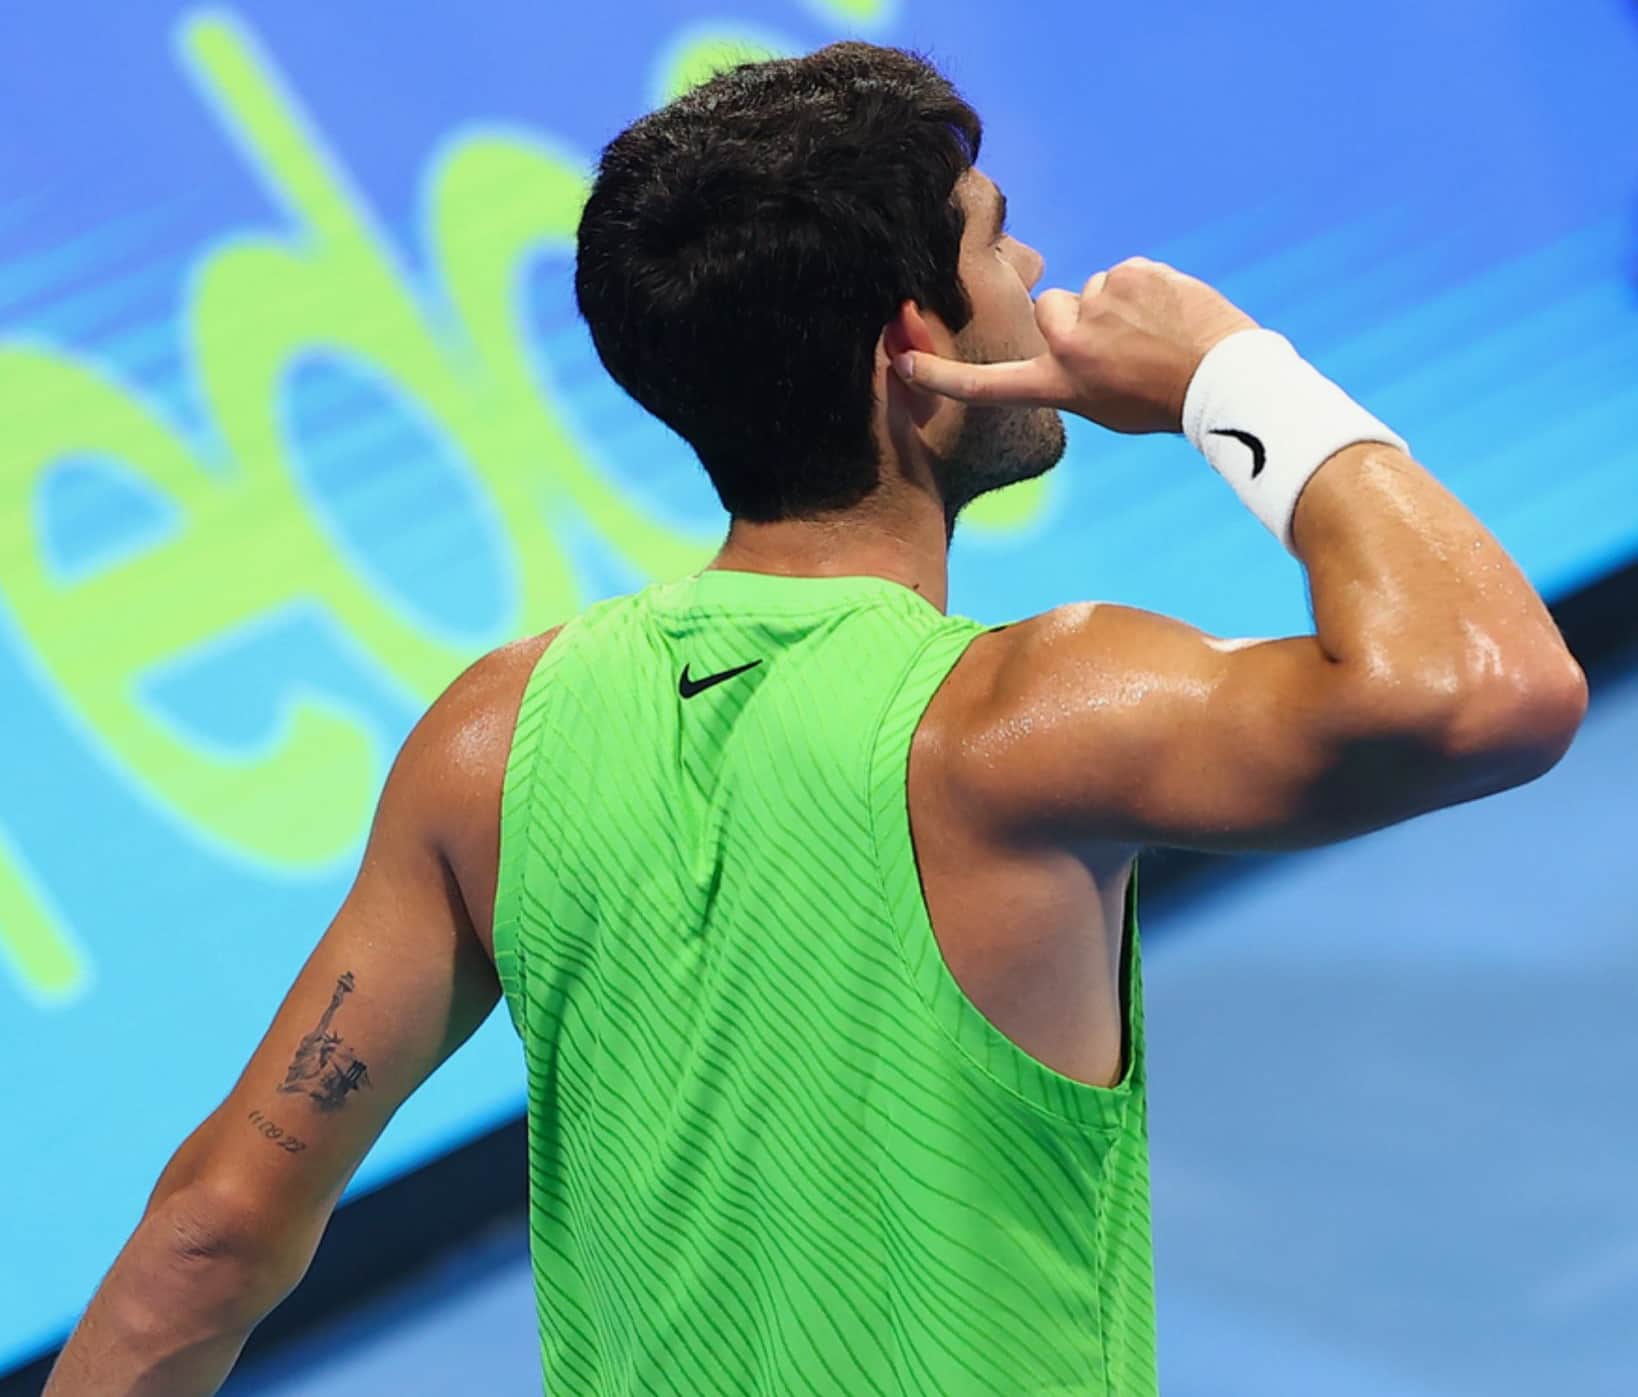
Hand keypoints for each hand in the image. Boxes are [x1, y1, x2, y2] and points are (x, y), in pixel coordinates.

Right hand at [894, 256, 1257, 433]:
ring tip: (1158, 334)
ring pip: (1097, 290)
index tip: (903, 362)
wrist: (1223, 379)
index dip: (942, 377)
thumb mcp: (1105, 406)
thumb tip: (1068, 338)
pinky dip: (1150, 288)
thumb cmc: (1167, 402)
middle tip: (1123, 345)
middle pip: (1051, 308)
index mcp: (1060, 383)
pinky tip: (1172, 315)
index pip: (989, 383)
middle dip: (1080, 317)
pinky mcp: (1131, 274)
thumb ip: (1073, 373)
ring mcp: (1099, 304)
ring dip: (1122, 305)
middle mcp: (1068, 343)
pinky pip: (1132, 273)